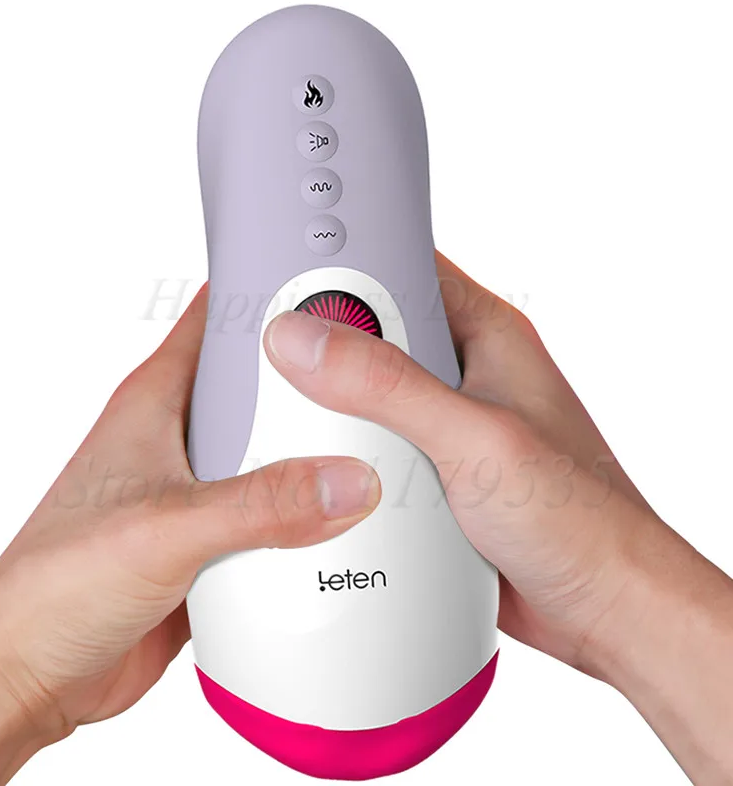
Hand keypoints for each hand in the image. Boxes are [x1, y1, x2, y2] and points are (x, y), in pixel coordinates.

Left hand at [0, 285, 379, 783]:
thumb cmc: (56, 584)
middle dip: (311, 384)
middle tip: (370, 383)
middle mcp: (178, 441)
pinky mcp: (211, 541)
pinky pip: (272, 512)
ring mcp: (197, 492)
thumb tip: (344, 482)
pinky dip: (304, 514)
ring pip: (271, 453)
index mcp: (155, 405)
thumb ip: (262, 503)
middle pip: (258, 388)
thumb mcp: (168, 528)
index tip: (328, 290)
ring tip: (369, 454)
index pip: (214, 319)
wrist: (36, 673)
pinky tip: (338, 523)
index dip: (266, 295)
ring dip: (312, 457)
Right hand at [264, 252, 732, 783]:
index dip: (347, 266)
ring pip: (370, 393)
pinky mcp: (438, 473)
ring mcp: (450, 426)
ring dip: (331, 406)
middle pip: (377, 332)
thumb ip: (389, 387)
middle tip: (267, 352)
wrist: (604, 605)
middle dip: (325, 341)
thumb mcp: (475, 440)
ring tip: (280, 412)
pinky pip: (377, 445)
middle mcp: (467, 374)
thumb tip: (304, 341)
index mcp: (487, 337)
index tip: (286, 278)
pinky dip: (346, 452)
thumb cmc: (577, 517)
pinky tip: (318, 467)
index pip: (407, 269)